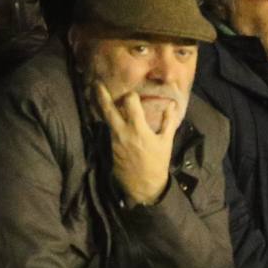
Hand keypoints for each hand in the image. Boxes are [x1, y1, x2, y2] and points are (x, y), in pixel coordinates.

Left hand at [96, 83, 184, 206]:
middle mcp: (122, 131)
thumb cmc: (157, 162)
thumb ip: (168, 121)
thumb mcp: (166, 141)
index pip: (130, 103)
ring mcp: (113, 139)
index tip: (133, 95)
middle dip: (101, 95)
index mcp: (138, 128)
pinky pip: (107, 129)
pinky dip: (106, 120)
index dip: (131, 96)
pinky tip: (107, 115)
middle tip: (96, 83)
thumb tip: (171, 105)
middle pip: (108, 109)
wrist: (143, 184)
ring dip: (101, 106)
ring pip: (104, 118)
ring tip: (97, 95)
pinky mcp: (109, 146)